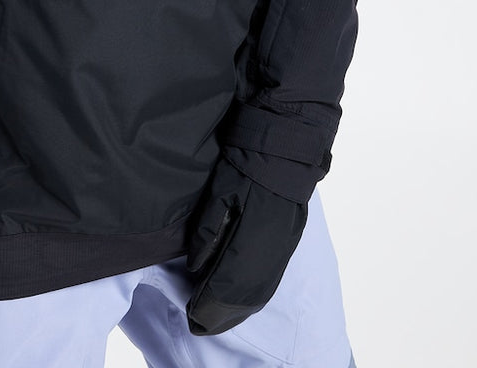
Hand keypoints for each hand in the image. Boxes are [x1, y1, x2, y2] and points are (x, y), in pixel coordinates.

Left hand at [186, 156, 306, 336]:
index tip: (190, 313)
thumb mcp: (219, 195)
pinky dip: (252, 300)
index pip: (224, 289)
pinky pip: (268, 285)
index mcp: (248, 245)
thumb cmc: (247, 171)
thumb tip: (194, 268)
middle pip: (241, 300)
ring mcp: (280, 256)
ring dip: (236, 312)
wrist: (283, 156)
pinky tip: (239, 303)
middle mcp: (267, 258)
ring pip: (257, 297)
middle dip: (218, 315)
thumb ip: (207, 233)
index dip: (206, 305)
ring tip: (214, 317)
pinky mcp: (286, 250)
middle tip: (197, 320)